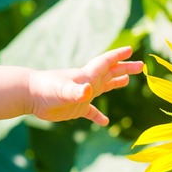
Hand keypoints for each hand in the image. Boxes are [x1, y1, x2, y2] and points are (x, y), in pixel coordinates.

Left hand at [27, 46, 143, 124]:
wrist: (30, 95)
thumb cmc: (46, 90)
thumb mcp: (63, 91)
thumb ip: (76, 92)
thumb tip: (88, 91)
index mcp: (87, 76)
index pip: (106, 63)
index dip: (118, 56)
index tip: (131, 49)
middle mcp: (87, 83)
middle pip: (110, 73)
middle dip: (125, 68)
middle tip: (141, 66)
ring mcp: (82, 95)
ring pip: (103, 87)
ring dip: (115, 83)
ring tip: (126, 81)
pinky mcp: (75, 107)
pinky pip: (90, 111)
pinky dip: (98, 116)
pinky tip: (104, 122)